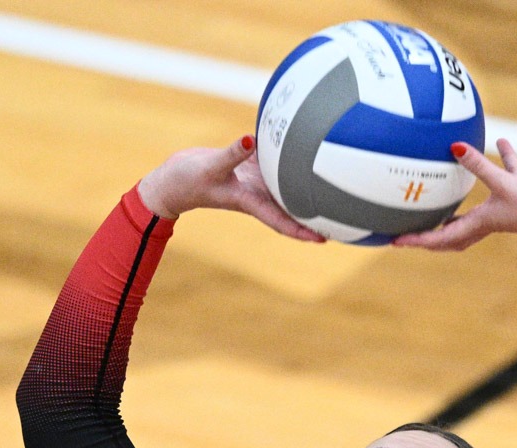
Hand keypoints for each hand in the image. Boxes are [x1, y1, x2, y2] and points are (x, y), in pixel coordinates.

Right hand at [136, 136, 325, 241]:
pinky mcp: (248, 165)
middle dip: (314, 214)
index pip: (283, 222)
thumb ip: (232, 153)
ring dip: (306, 187)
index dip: (303, 232)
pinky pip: (274, 162)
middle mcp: (257, 194)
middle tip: (344, 216)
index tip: (325, 239)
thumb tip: (252, 139)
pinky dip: (287, 158)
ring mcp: (254, 181)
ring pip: (287, 185)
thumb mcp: (211, 167)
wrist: (172, 179)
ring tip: (333, 183)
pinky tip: (302, 145)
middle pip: (292, 207)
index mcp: (251, 201)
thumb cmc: (187, 180)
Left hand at [392, 138, 516, 250]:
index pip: (440, 237)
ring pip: (478, 203)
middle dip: (433, 232)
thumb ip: (478, 165)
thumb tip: (454, 146)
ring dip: (462, 196)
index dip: (417, 240)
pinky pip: (507, 174)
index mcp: (478, 224)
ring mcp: (505, 206)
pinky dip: (502, 159)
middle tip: (412, 226)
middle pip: (453, 230)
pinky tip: (502, 139)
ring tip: (446, 184)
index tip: (394, 241)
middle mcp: (488, 219)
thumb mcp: (503, 184)